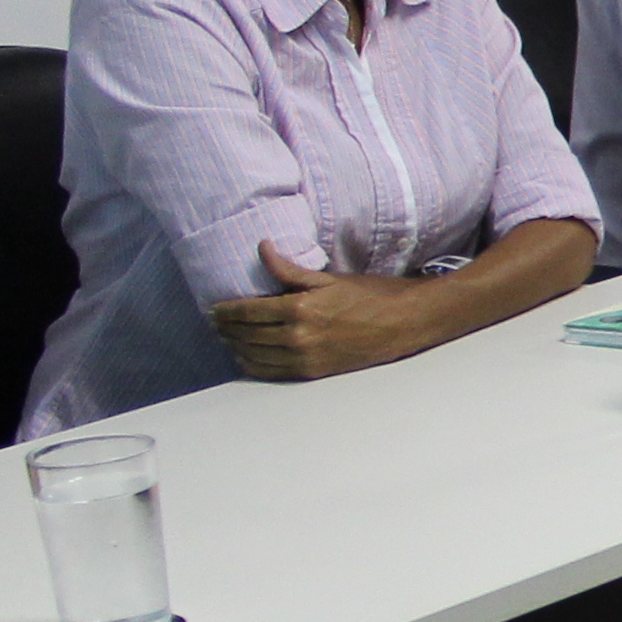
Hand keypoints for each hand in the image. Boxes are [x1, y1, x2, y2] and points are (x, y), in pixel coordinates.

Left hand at [207, 246, 445, 378]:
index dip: (225, 311)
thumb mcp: (329, 278)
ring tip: (228, 338)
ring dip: (235, 347)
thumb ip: (289, 269)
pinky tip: (247, 357)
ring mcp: (305, 357)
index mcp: (299, 308)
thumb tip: (262, 248)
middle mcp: (298, 336)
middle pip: (245, 335)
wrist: (406, 323)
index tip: (215, 308)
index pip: (246, 312)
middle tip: (217, 322)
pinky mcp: (314, 371)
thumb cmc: (372, 296)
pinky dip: (253, 365)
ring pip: (253, 355)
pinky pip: (271, 372)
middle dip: (226, 329)